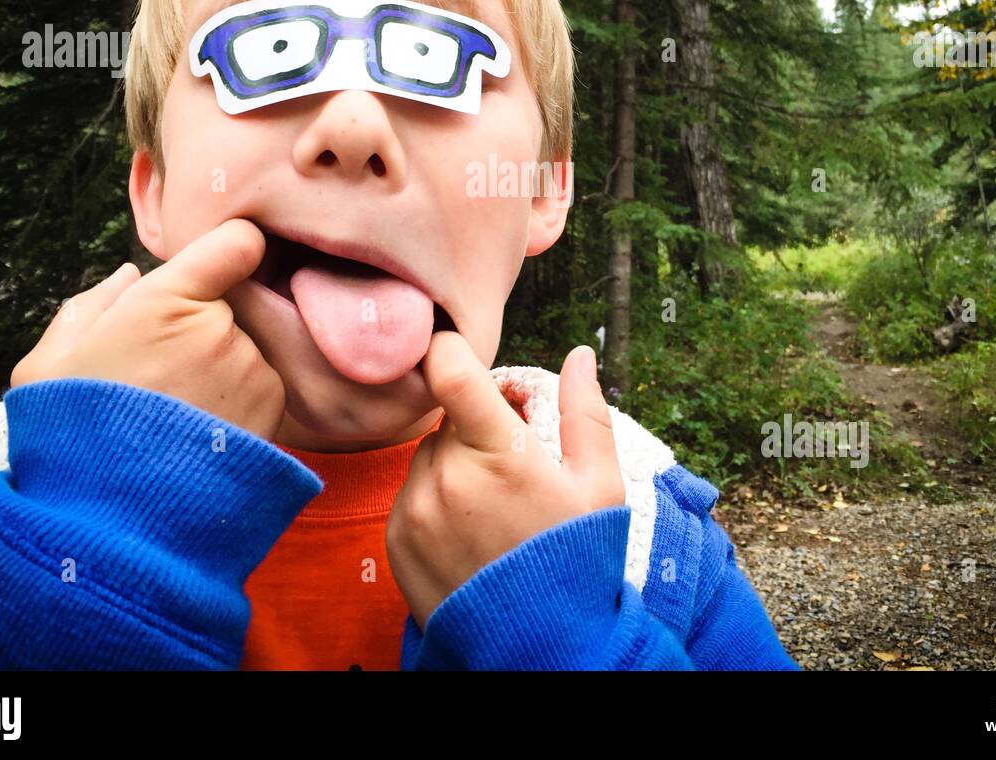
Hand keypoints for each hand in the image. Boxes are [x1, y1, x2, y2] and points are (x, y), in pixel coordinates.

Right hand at [10, 218, 285, 441]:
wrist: (114, 522)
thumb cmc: (71, 437)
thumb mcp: (49, 364)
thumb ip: (89, 307)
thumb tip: (130, 276)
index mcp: (164, 301)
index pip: (236, 243)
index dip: (229, 252)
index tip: (214, 270)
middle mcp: (220, 327)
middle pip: (231, 303)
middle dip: (203, 325)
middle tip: (161, 373)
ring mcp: (252, 368)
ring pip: (245, 346)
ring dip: (222, 367)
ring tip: (174, 412)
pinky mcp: (273, 408)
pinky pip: (260, 385)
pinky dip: (238, 400)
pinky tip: (198, 433)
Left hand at [386, 333, 625, 629]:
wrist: (540, 644)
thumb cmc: (577, 558)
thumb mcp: (599, 485)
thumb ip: (584, 412)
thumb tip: (579, 355)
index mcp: (499, 453)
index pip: (448, 370)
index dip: (452, 353)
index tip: (464, 361)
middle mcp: (447, 476)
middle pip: (447, 418)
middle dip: (475, 428)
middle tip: (510, 462)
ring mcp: (416, 509)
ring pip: (427, 456)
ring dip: (453, 465)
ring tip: (493, 507)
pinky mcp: (396, 539)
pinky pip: (411, 494)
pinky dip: (434, 500)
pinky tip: (469, 531)